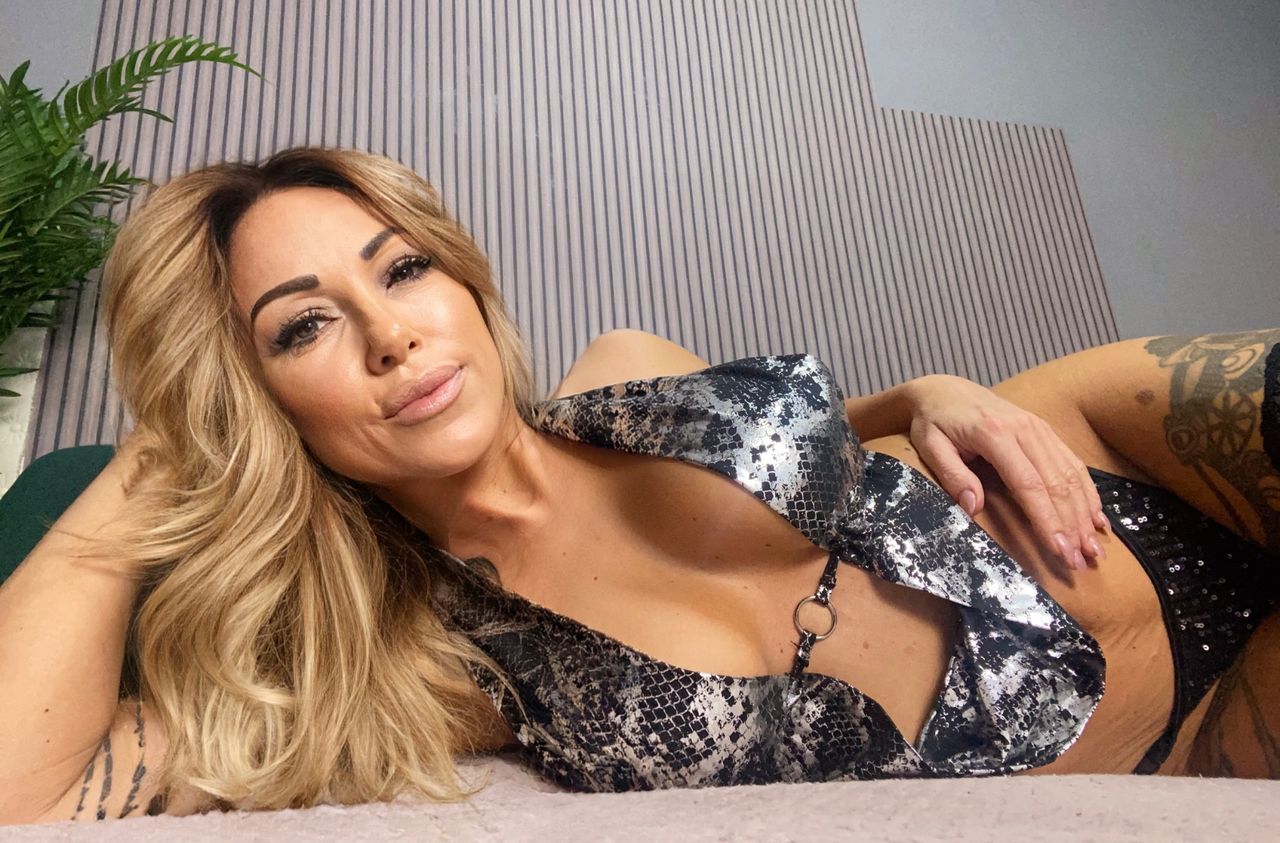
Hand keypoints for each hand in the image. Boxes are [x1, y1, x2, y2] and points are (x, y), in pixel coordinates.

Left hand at [903, 374, 1107, 572]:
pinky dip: (1088, 493)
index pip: (1028, 484)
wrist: (946, 388)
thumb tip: (973, 508)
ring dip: (1085, 514)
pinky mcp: (1046, 431)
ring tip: (1093, 549)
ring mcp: (1040, 428)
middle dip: (1071, 525)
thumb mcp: (930, 445)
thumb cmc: (934, 421)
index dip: (1046, 520)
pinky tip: (1097, 519)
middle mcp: (1025, 429)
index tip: (1058, 550)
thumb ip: (952, 475)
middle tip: (1079, 561)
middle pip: (1057, 483)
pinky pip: (1073, 463)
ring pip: (1071, 475)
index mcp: (995, 434)